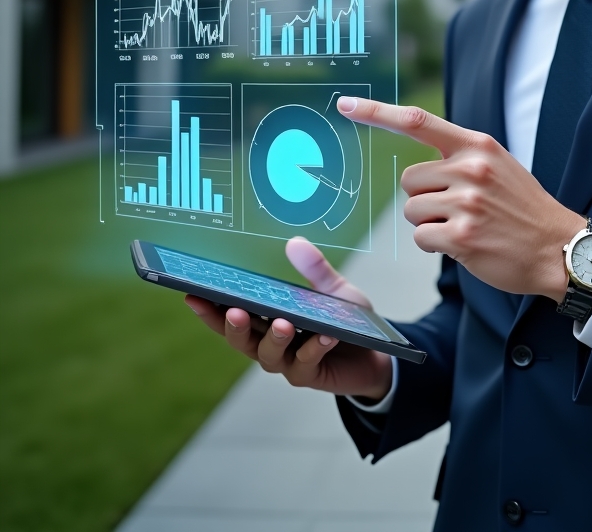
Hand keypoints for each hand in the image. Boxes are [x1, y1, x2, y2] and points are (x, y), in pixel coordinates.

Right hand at [185, 236, 392, 400]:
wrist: (374, 355)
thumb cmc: (346, 322)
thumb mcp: (333, 289)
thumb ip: (314, 269)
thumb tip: (294, 242)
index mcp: (267, 321)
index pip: (232, 317)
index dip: (211, 310)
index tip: (193, 294)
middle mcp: (272, 344)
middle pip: (243, 340)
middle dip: (234, 327)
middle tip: (234, 312)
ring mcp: (289, 363)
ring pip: (270, 355)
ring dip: (274, 338)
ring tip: (283, 323)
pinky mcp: (311, 375)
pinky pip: (307, 363)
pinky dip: (315, 348)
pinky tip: (325, 336)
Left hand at [338, 96, 581, 299]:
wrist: (558, 247)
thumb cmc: (522, 208)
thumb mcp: (498, 165)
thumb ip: (461, 157)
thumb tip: (417, 165)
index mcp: (477, 145)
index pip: (418, 122)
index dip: (377, 113)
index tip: (346, 105)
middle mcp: (470, 168)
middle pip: (409, 180)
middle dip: (425, 197)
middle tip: (461, 209)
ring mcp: (466, 202)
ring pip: (412, 211)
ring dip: (431, 224)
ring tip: (468, 226)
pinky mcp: (462, 236)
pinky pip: (421, 238)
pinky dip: (437, 245)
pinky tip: (468, 245)